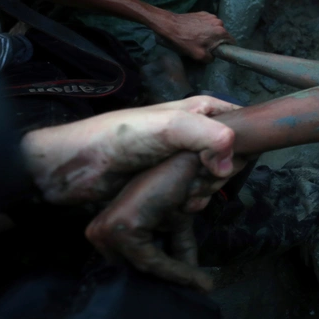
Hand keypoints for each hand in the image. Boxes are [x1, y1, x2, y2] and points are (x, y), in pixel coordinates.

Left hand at [21, 96, 239, 204]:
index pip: (243, 124)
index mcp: (203, 111)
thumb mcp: (169, 127)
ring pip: (215, 179)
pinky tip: (180, 208)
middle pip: (232, 157)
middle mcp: (197, 133)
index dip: (242, 145)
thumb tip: (228, 166)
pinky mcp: (170, 183)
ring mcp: (183, 160)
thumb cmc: (122, 137)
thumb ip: (209, 136)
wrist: (75, 166)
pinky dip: (193, 204)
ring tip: (187, 197)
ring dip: (205, 192)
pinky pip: (197, 195)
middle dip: (220, 175)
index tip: (228, 162)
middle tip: (199, 181)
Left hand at [85, 153, 214, 290]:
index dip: (163, 277)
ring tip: (203, 285)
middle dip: (168, 279)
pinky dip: (178, 271)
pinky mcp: (124, 229)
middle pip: (136, 270)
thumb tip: (190, 283)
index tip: (190, 286)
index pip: (130, 265)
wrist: (191, 158)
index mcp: (107, 229)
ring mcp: (109, 230)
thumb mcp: (176, 223)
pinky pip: (151, 262)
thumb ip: (176, 249)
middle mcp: (100, 231)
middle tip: (198, 287)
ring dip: (177, 277)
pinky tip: (199, 279)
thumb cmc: (182, 184)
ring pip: (145, 269)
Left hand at [154, 12, 233, 62]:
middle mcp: (219, 22)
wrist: (171, 26)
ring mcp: (211, 16)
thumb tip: (213, 56)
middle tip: (204, 45)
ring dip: (210, 33)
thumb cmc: (185, 41)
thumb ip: (211, 58)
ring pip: (215, 28)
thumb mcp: (199, 55)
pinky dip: (204, 26)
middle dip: (216, 40)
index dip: (226, 47)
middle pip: (223, 34)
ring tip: (198, 37)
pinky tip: (195, 30)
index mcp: (221, 32)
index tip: (219, 51)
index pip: (231, 41)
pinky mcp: (203, 13)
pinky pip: (208, 22)